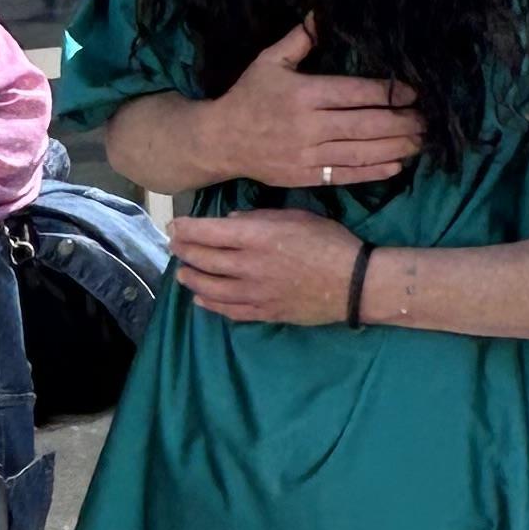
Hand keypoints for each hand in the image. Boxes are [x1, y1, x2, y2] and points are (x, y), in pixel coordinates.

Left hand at [169, 209, 363, 326]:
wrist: (354, 283)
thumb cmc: (329, 242)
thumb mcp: (296, 217)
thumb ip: (260, 219)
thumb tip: (232, 222)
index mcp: (256, 237)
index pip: (208, 232)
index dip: (185, 228)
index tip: (174, 225)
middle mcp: (248, 266)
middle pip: (204, 259)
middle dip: (184, 251)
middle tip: (174, 246)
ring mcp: (254, 293)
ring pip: (210, 288)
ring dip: (192, 279)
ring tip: (182, 274)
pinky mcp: (264, 312)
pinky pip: (230, 311)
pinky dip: (211, 305)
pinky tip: (202, 301)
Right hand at [205, 21, 424, 190]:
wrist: (221, 141)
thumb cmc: (248, 96)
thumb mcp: (269, 61)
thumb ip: (299, 39)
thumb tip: (321, 12)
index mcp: (303, 94)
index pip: (354, 93)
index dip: (387, 93)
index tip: (412, 92)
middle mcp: (308, 126)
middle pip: (364, 125)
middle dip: (400, 122)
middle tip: (426, 120)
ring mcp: (308, 155)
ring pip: (360, 152)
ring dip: (394, 147)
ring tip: (420, 141)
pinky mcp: (306, 177)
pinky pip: (346, 175)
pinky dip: (374, 172)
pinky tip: (397, 165)